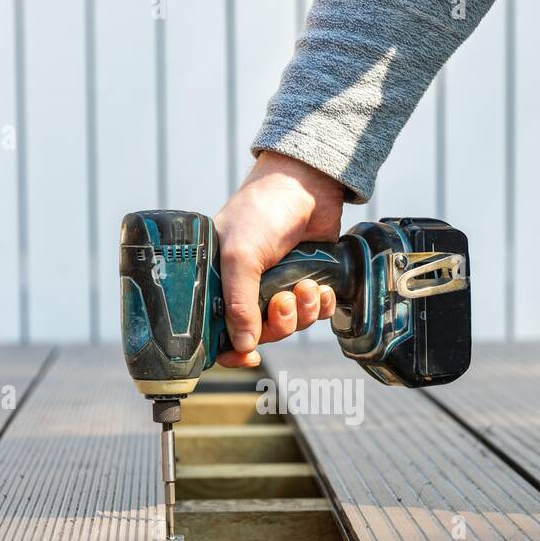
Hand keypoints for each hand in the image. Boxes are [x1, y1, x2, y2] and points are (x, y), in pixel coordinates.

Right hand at [212, 151, 344, 367]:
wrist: (307, 183)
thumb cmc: (262, 210)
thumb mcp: (241, 255)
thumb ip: (239, 303)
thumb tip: (243, 346)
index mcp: (219, 281)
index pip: (218, 330)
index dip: (231, 350)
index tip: (249, 357)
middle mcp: (246, 287)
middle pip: (260, 333)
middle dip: (278, 323)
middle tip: (284, 300)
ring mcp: (277, 284)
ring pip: (290, 324)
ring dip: (302, 312)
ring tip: (306, 285)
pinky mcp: (306, 279)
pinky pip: (313, 312)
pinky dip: (319, 306)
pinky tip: (321, 289)